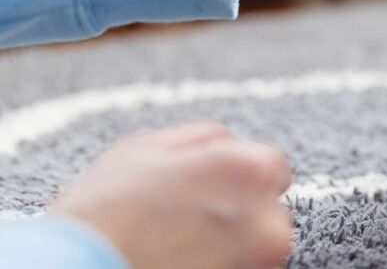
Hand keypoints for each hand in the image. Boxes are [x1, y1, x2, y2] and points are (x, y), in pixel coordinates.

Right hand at [51, 123, 292, 268]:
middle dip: (239, 213)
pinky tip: (185, 265)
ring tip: (182, 248)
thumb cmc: (105, 213)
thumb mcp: (146, 148)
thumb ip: (203, 139)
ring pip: (259, 248)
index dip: (239, 176)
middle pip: (268, 210)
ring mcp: (259, 264)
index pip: (272, 167)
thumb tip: (229, 143)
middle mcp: (268, 220)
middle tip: (188, 223)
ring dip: (233, 246)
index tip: (212, 190)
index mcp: (248, 171)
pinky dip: (224, 267)